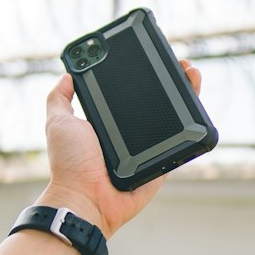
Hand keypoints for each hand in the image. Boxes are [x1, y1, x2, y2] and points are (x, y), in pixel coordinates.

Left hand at [39, 61, 202, 237]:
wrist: (85, 199)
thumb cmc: (69, 164)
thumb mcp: (58, 122)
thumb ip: (59, 99)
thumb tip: (67, 74)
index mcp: (108, 124)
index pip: (129, 93)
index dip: (142, 75)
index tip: (151, 56)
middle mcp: (129, 136)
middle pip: (156, 103)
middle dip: (170, 80)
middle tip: (179, 62)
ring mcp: (148, 150)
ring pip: (174, 120)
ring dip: (187, 94)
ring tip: (191, 73)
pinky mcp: (162, 165)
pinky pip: (181, 145)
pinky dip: (193, 126)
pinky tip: (196, 102)